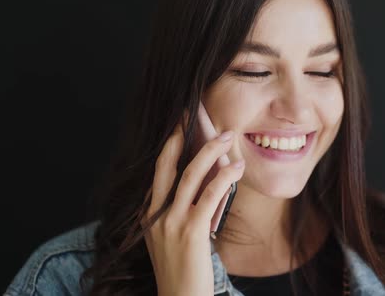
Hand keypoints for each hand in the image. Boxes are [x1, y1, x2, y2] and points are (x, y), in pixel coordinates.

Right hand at [141, 121, 243, 295]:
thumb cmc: (182, 269)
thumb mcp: (173, 236)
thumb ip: (183, 209)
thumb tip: (209, 178)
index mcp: (148, 215)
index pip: (158, 172)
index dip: (169, 147)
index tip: (181, 126)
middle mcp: (154, 215)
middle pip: (166, 166)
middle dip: (179, 137)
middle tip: (193, 115)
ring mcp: (170, 223)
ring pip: (189, 175)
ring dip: (209, 151)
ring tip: (227, 136)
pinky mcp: (190, 232)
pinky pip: (209, 196)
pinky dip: (224, 177)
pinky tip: (236, 167)